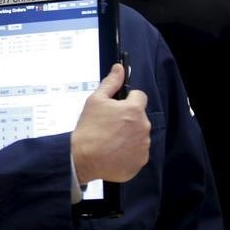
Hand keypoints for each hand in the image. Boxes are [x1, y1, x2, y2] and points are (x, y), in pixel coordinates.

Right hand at [71, 63, 150, 183]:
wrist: (85, 161)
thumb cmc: (89, 130)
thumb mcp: (95, 101)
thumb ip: (110, 83)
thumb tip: (119, 68)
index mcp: (134, 110)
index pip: (139, 96)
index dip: (126, 99)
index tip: (115, 106)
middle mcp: (144, 126)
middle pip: (138, 116)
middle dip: (126, 117)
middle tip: (108, 124)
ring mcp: (144, 145)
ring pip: (138, 133)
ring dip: (128, 134)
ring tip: (109, 139)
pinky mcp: (141, 160)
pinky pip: (137, 150)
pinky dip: (127, 149)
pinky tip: (112, 150)